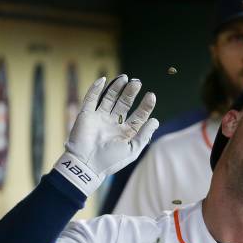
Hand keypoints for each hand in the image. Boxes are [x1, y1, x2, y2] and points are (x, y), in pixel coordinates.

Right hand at [54, 74, 157, 194]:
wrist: (86, 164)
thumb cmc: (110, 160)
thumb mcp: (132, 149)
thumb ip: (144, 135)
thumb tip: (155, 121)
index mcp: (125, 133)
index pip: (138, 116)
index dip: (145, 106)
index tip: (151, 96)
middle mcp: (113, 124)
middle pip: (124, 104)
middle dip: (130, 93)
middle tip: (137, 83)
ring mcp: (99, 118)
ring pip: (109, 99)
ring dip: (116, 88)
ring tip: (125, 78)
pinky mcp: (86, 115)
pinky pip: (90, 99)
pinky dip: (95, 89)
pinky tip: (103, 80)